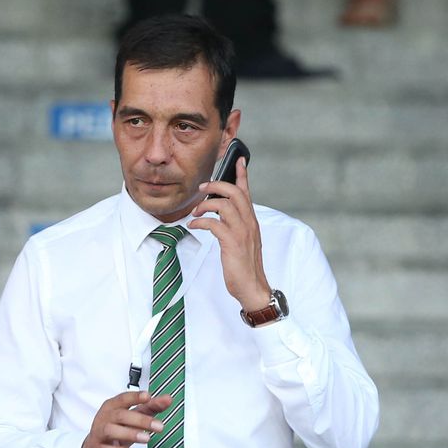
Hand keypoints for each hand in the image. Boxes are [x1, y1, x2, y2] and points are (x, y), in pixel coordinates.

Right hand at [79, 391, 170, 447]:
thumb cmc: (116, 429)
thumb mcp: (133, 417)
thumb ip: (151, 407)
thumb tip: (168, 399)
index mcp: (113, 406)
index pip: (123, 398)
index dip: (135, 397)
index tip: (148, 397)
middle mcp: (104, 417)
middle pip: (121, 415)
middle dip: (141, 420)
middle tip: (159, 426)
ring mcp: (99, 434)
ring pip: (111, 431)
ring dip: (130, 434)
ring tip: (147, 438)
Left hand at [189, 157, 271, 310]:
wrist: (253, 287)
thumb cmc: (245, 266)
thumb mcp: (242, 241)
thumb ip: (235, 226)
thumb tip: (220, 215)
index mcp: (251, 221)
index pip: (247, 192)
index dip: (242, 174)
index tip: (238, 159)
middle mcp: (249, 223)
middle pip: (235, 192)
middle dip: (216, 185)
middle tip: (202, 188)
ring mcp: (242, 232)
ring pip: (224, 205)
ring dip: (205, 205)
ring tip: (195, 212)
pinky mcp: (233, 243)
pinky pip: (214, 223)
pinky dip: (201, 221)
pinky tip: (194, 226)